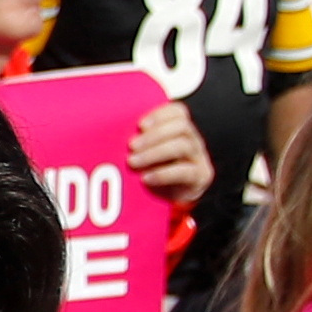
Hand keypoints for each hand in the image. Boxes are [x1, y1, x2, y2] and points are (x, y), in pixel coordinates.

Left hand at [128, 89, 214, 205]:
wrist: (172, 200)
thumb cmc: (155, 171)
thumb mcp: (146, 153)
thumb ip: (137, 141)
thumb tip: (111, 133)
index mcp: (181, 130)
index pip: (178, 112)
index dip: (159, 115)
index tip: (139, 125)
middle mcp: (194, 140)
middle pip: (181, 126)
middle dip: (154, 135)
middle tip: (131, 146)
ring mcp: (199, 158)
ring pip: (183, 146)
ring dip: (154, 153)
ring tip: (133, 162)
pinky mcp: (200, 177)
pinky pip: (184, 172)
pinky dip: (162, 174)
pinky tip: (145, 178)